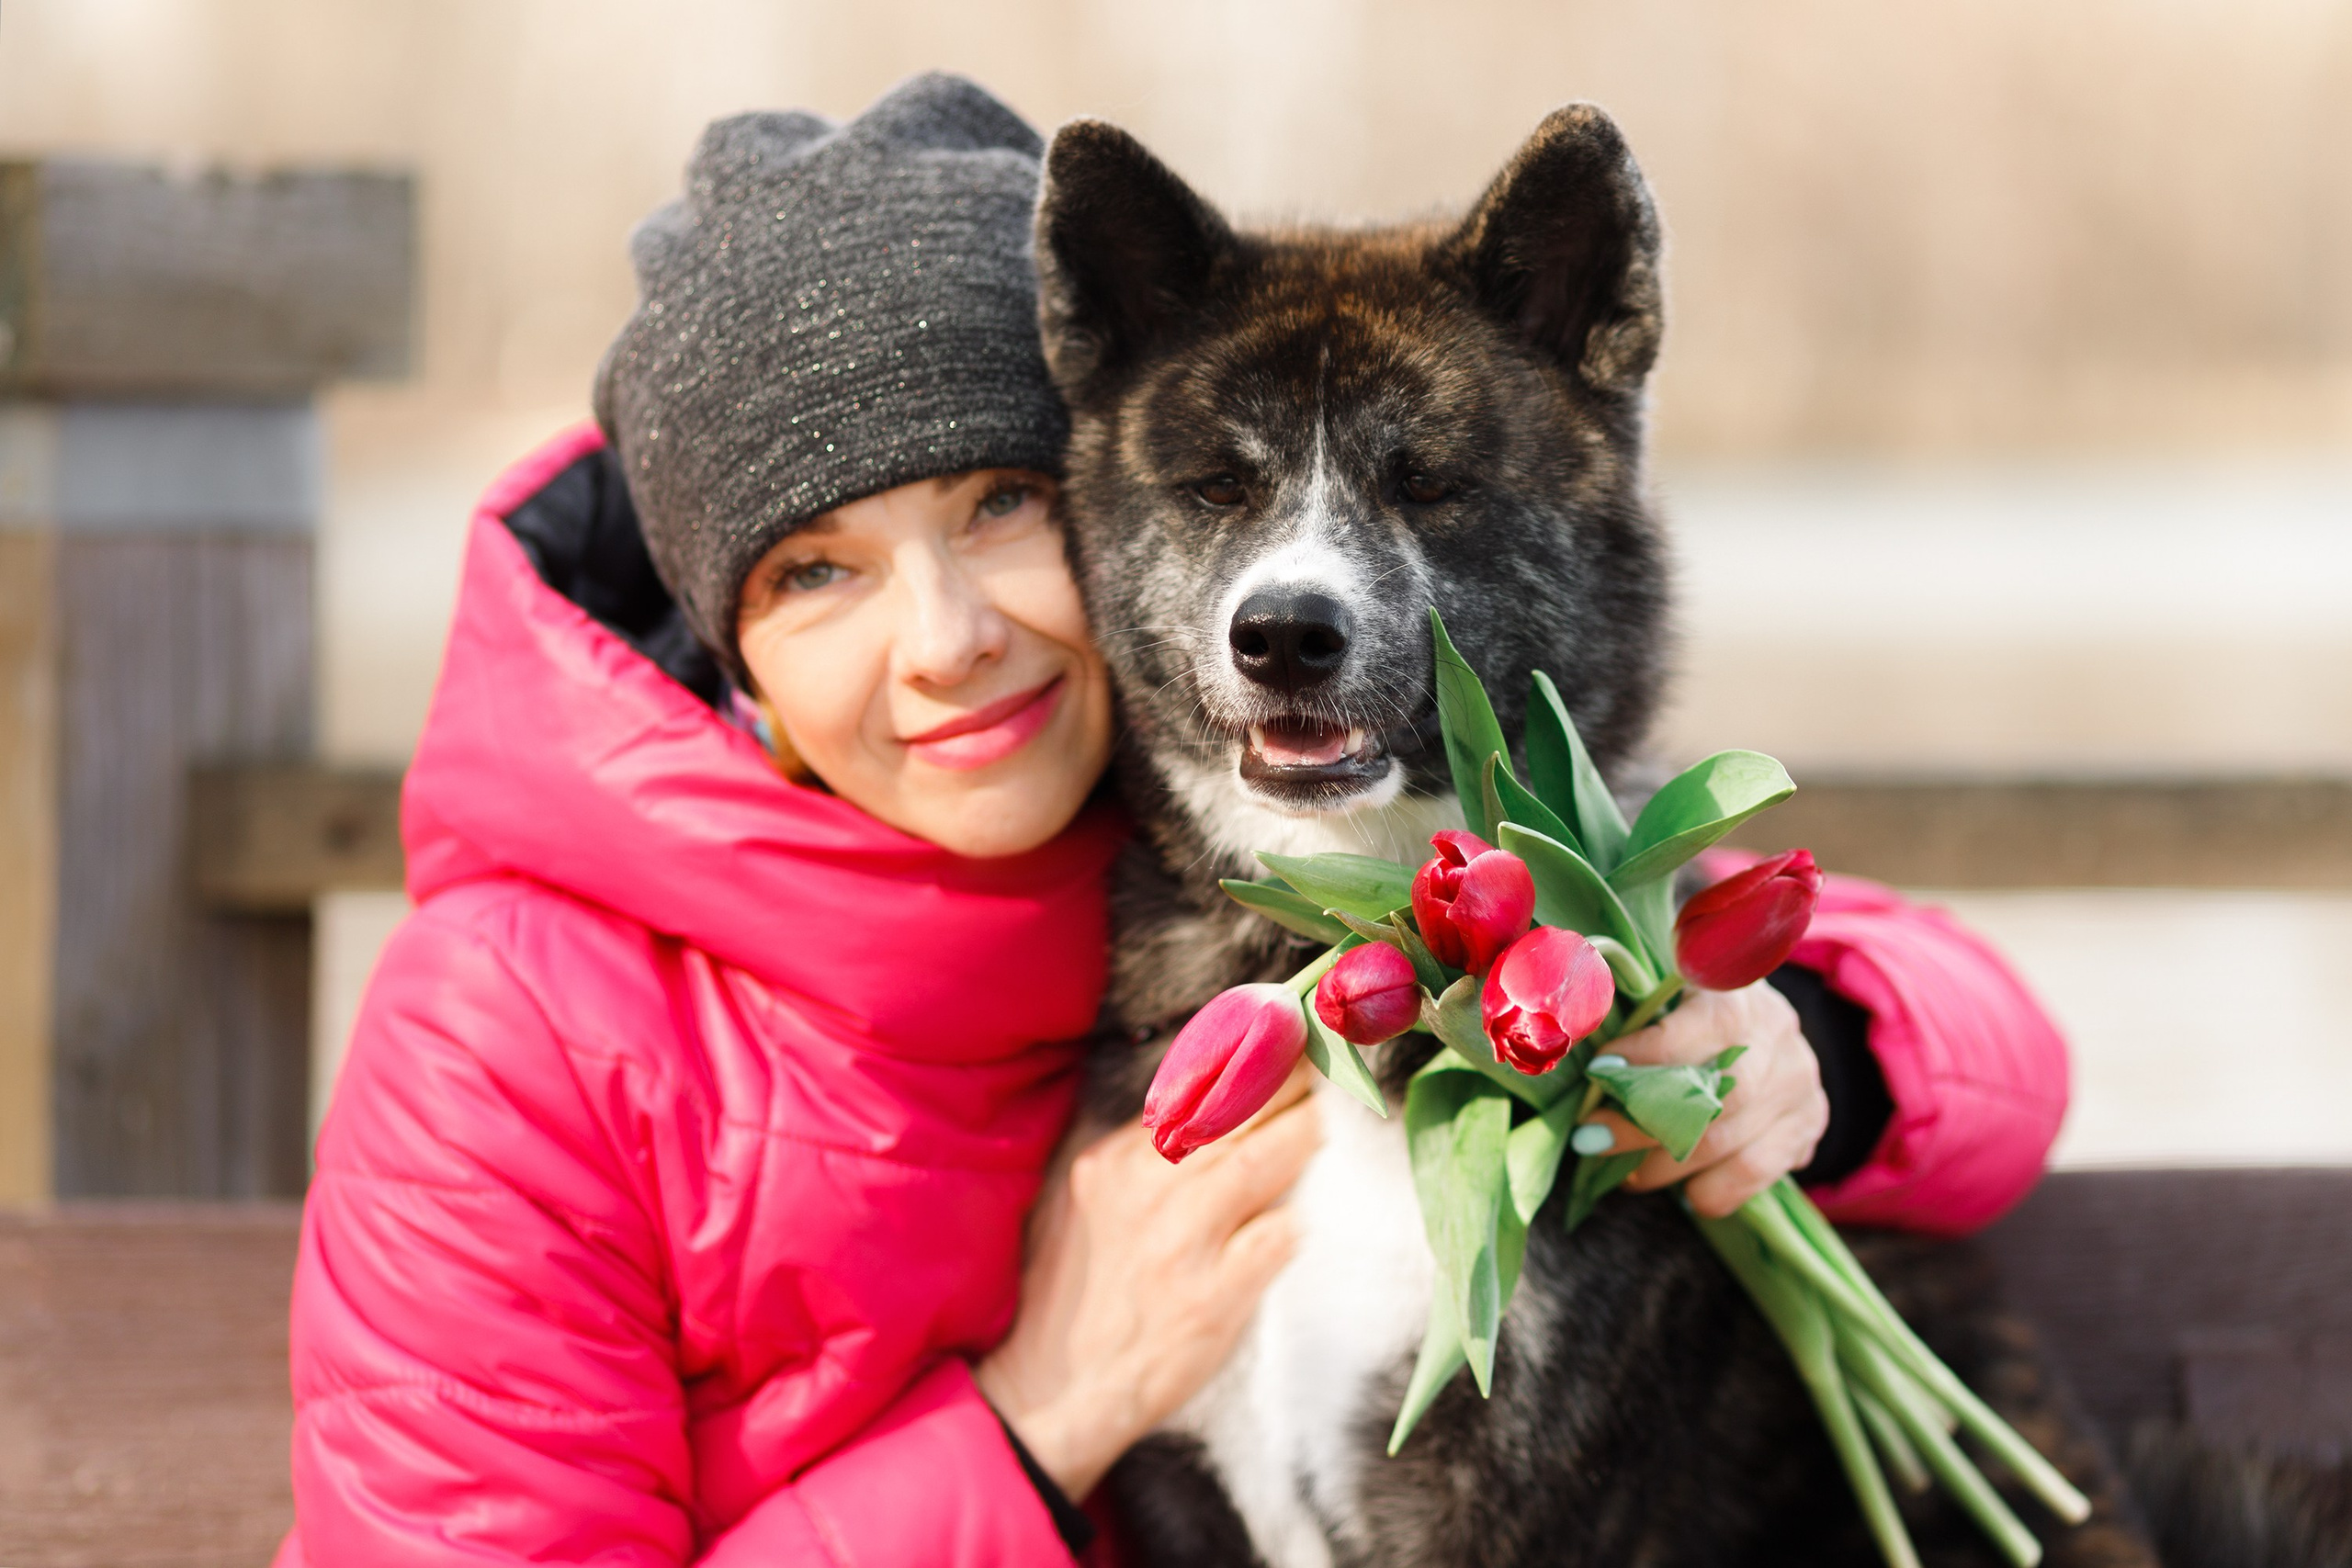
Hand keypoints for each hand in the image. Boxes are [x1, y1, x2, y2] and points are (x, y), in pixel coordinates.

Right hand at [973, 1067, 1319, 1499]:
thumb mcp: (1080, 1207)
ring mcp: (1180, 1243)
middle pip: (1230, 1117)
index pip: (1186, 1094)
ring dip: (1300, 1135)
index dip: (1237, 1063)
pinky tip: (1299, 1218)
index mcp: (1109, 1165)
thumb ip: (1133, 1161)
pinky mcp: (1212, 1297)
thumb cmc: (1070, 1297)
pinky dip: (1289, 1224)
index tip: (1274, 1036)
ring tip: (1325, 1119)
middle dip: (1282, 1082)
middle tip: (1318, 1059)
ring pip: (1258, 1164)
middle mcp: (1144, 1192)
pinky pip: (1272, 1240)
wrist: (1051, 1394)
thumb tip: (1194, 1114)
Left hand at [1582, 981, 1827, 1218]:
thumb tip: (1578, 1059)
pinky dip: (1712, 1189)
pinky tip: (1683, 1190)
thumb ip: (1632, 1021)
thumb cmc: (1692, 1014)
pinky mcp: (1809, 1121)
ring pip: (1728, 1141)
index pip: (1701, 1027)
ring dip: (1665, 1165)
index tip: (1601, 1071)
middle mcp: (1777, 1034)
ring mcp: (1798, 1081)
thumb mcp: (1666, 998)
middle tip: (1593, 1138)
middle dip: (1641, 1125)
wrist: (1765, 1031)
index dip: (1650, 1053)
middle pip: (1711, 1095)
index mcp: (1735, 993)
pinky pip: (1755, 1172)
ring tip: (1627, 1174)